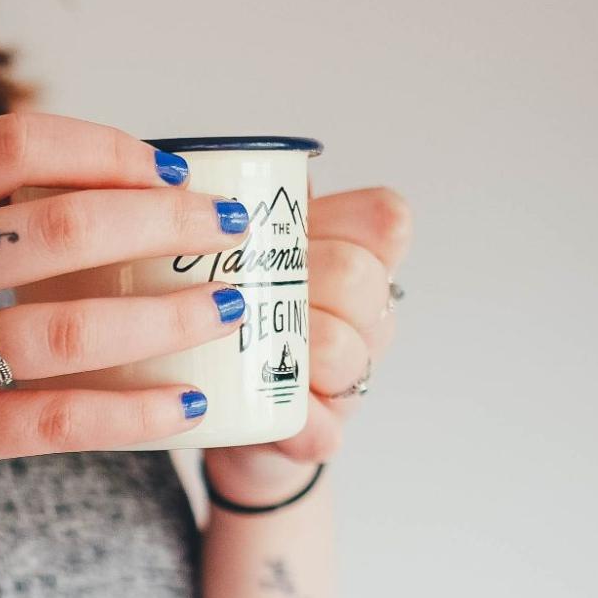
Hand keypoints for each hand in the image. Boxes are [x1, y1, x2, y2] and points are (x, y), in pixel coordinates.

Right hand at [0, 114, 255, 540]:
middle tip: (225, 231)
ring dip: (171, 314)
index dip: (108, 149)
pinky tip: (184, 404)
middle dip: (165, 223)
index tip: (170, 169)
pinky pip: (57, 417)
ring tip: (229, 305)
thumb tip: (93, 180)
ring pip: (74, 324)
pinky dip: (133, 412)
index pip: (13, 144)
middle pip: (61, 225)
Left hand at [202, 187, 413, 505]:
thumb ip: (242, 206)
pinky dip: (292, 420)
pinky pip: (324, 426)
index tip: (286, 234)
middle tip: (241, 290)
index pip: (385, 220)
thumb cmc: (234, 314)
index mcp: (357, 260)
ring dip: (290, 347)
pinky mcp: (323, 435)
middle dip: (297, 280)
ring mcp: (352, 379)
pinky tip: (266, 412)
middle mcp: (369, 317)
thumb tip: (212, 162)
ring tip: (243, 344)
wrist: (220, 414)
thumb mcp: (241, 252)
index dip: (340, 222)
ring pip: (342, 349)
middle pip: (359, 277)